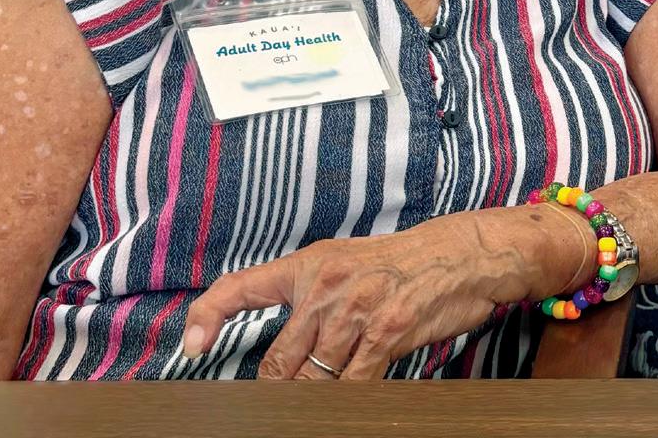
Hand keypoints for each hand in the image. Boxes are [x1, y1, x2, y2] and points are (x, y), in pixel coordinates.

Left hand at [181, 211, 585, 379]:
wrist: (462, 253)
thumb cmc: (404, 264)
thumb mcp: (350, 267)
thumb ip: (314, 304)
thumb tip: (284, 357)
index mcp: (311, 264)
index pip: (241, 286)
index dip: (209, 316)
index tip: (195, 347)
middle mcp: (325, 284)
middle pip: (277, 362)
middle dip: (280, 392)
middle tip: (286, 403)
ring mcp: (355, 309)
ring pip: (310, 380)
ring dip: (314, 398)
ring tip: (324, 396)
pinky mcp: (384, 331)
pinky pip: (350, 385)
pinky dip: (348, 400)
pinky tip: (356, 394)